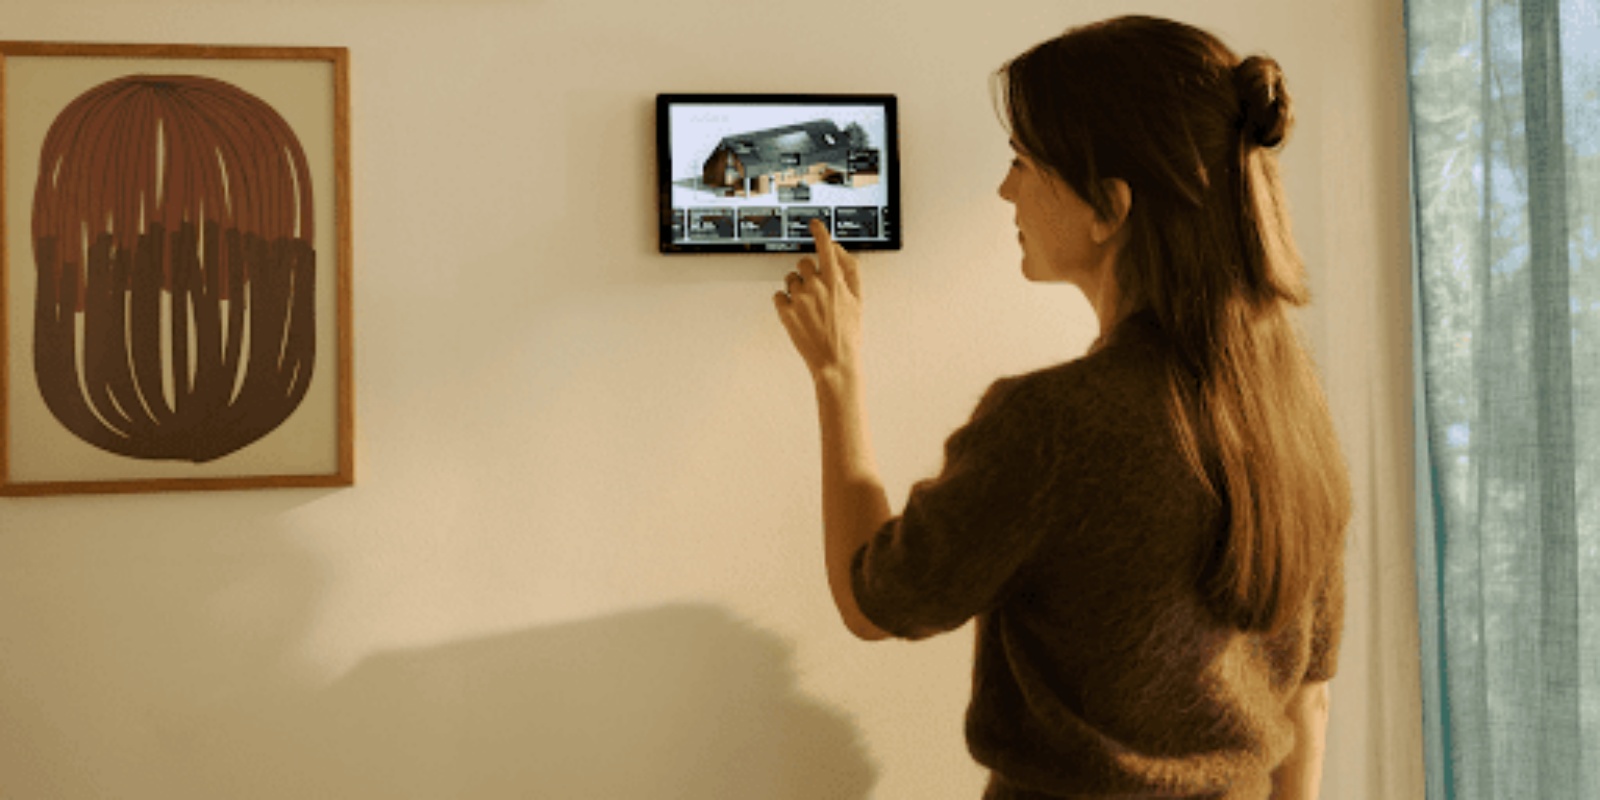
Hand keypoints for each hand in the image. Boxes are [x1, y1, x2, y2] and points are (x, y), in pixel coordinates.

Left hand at [774, 219, 863, 383]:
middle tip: (816, 292)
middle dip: (808, 272)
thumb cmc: (849, 334)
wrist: (835, 362)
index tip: (814, 224)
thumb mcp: (858, 300)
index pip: (826, 248)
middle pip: (804, 262)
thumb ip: (850, 270)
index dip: (820, 233)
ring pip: (790, 279)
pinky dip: (785, 302)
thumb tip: (838, 251)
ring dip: (796, 288)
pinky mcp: (785, 312)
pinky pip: (778, 295)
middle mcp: (816, 287)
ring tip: (809, 308)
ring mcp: (799, 299)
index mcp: (835, 282)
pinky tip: (798, 315)